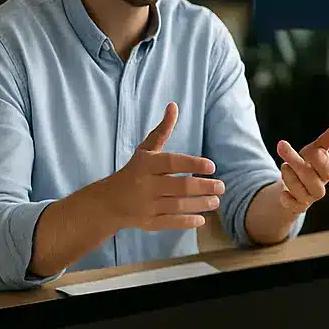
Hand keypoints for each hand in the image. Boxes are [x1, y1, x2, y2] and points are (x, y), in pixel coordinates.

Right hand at [100, 102, 223, 231]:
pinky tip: (202, 219)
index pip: (172, 163)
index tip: (212, 166)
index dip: (193, 163)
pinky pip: (170, 222)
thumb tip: (174, 106)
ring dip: (200, 204)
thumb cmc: (133, 171)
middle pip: (180, 186)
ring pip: (178, 205)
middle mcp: (145, 185)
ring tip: (216, 201)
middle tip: (221, 186)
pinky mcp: (148, 222)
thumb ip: (162, 131)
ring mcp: (146, 205)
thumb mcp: (145, 150)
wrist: (108, 202)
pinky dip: (187, 222)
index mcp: (146, 164)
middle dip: (204, 187)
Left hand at [274, 115, 328, 214]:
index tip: (312, 150)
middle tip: (281, 145)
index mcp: (325, 173)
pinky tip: (283, 192)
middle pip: (308, 175)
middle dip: (294, 160)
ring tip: (284, 167)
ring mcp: (307, 198)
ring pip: (298, 189)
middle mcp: (319, 187)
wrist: (296, 189)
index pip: (323, 166)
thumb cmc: (309, 166)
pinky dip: (286, 198)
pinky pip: (291, 204)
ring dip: (287, 176)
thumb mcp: (316, 150)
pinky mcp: (295, 206)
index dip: (317, 158)